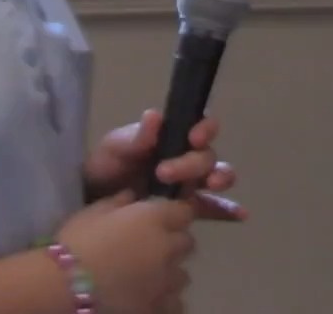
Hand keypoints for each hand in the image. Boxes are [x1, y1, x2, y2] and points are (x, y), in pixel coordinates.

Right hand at [54, 190, 194, 312]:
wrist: (65, 284)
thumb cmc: (77, 241)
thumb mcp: (94, 211)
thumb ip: (119, 201)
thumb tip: (132, 196)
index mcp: (154, 218)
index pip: (185, 212)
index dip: (175, 214)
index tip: (162, 218)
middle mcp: (167, 247)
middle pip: (187, 243)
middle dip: (173, 243)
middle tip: (152, 247)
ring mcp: (165, 280)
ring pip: (183, 275)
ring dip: (170, 273)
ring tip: (150, 276)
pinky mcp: (157, 306)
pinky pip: (175, 303)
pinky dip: (166, 300)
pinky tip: (151, 297)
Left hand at [83, 110, 246, 221]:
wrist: (93, 203)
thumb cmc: (105, 167)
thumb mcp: (114, 149)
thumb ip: (135, 138)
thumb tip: (155, 116)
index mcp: (171, 137)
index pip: (199, 126)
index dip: (204, 128)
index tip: (193, 137)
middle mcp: (186, 157)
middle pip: (206, 155)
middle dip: (193, 163)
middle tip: (165, 174)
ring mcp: (189, 184)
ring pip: (217, 177)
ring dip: (220, 179)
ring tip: (212, 186)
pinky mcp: (187, 209)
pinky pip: (212, 208)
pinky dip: (227, 210)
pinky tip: (239, 215)